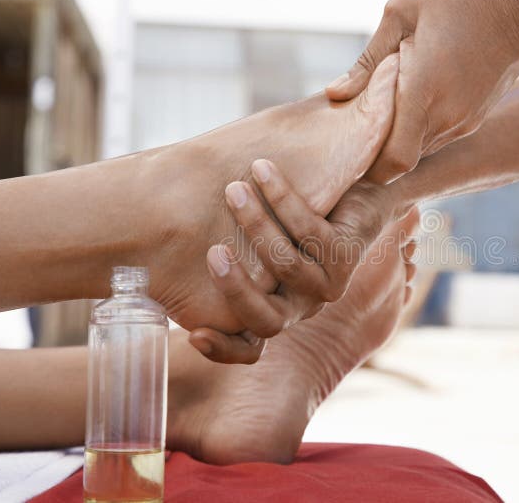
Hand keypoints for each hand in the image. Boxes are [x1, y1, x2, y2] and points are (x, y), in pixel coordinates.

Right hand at [199, 159, 416, 341]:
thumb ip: (222, 243)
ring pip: (286, 267)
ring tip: (234, 189)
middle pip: (268, 322)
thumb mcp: (254, 233)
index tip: (192, 334)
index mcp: (273, 306)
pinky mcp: (348, 255)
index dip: (223, 349)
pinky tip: (263, 169)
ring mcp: (327, 284)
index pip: (248, 347)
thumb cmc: (291, 212)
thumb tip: (162, 235)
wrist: (356, 188)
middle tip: (213, 252)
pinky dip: (282, 197)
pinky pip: (309, 231)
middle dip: (236, 289)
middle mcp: (300, 304)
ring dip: (256, 224)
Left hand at [326, 0, 518, 183]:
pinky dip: (419, 130)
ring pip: (420, 152)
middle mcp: (445, 117)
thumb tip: (335, 93)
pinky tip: (413, 103)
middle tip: (358, 134)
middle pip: (402, 162)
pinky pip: (437, 138)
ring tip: (386, 111)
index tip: (352, 151)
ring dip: (400, 140)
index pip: (394, 161)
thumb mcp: (401, 15)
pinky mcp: (473, 121)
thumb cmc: (455, 1)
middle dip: (378, 155)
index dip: (370, 167)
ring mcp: (463, 123)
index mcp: (422, 91)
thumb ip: (367, 61)